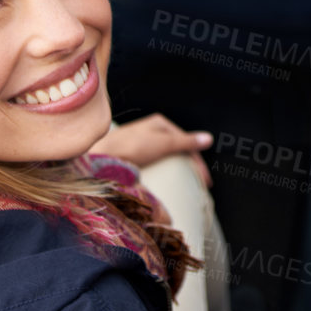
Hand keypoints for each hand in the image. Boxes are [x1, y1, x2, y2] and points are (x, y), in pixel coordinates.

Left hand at [90, 114, 213, 186]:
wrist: (101, 157)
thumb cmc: (131, 147)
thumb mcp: (163, 143)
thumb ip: (186, 142)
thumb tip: (209, 138)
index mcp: (159, 123)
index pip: (186, 142)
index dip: (197, 161)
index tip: (204, 181)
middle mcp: (150, 131)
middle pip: (176, 150)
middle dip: (189, 167)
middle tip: (198, 186)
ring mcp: (141, 144)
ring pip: (166, 158)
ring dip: (177, 171)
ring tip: (184, 187)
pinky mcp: (132, 157)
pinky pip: (154, 166)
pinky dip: (163, 174)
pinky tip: (163, 183)